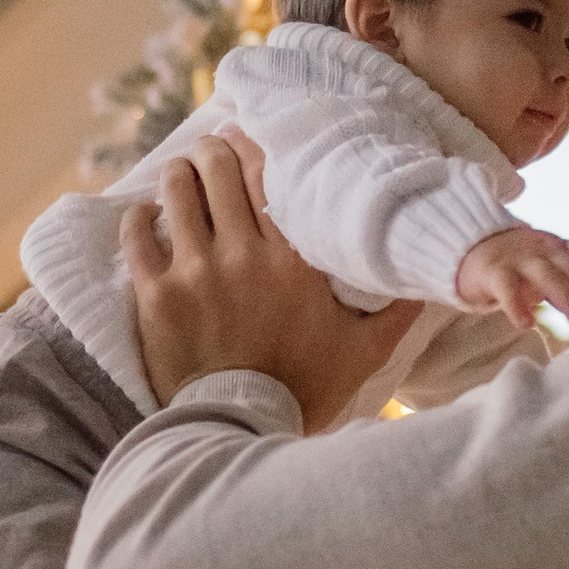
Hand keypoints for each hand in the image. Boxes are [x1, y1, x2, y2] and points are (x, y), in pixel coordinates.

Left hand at [121, 135, 422, 430]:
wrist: (241, 430)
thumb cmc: (305, 391)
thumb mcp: (364, 352)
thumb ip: (397, 313)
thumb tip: (430, 284)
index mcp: (293, 259)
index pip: (267, 174)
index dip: (252, 145)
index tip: (247, 138)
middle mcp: (243, 254)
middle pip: (219, 169)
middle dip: (213, 151)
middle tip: (212, 151)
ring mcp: (195, 272)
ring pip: (177, 190)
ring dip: (178, 174)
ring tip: (181, 174)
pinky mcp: (156, 296)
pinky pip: (138, 234)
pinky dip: (140, 217)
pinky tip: (147, 215)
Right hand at [454, 226, 568, 332]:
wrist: (467, 249)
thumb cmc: (516, 268)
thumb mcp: (545, 270)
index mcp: (555, 247)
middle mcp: (540, 249)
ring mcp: (517, 258)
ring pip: (546, 275)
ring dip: (566, 299)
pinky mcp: (493, 270)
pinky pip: (507, 287)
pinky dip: (517, 305)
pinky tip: (526, 324)